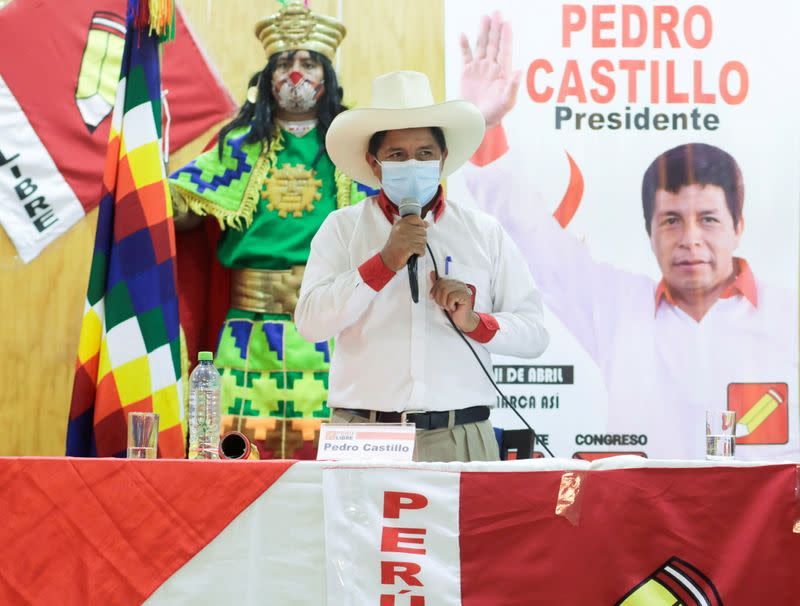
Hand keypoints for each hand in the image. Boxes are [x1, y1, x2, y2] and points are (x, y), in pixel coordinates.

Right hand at [380, 215, 428, 270]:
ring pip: (423, 240)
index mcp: (400, 223)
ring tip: (412, 249)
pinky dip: (420, 253)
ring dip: (420, 247)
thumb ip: (414, 226)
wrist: (387, 259)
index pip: (416, 218)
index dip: (420, 225)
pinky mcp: (408, 246)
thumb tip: (426, 223)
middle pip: (422, 230)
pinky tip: (413, 253)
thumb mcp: (402, 233)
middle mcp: (402, 228)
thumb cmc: (395, 247)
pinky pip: (422, 248)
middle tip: (412, 244)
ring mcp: (405, 237)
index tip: (417, 232)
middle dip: (421, 239)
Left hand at [429, 271, 479, 331]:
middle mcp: (459, 284)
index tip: (433, 297)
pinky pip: (451, 297)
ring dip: (443, 302)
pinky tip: (453, 308)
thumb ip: (438, 286)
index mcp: (454, 283)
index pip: (440, 280)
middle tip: (442, 305)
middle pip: (442, 285)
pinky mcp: (466, 296)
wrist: (463, 319)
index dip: (434, 290)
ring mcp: (463, 289)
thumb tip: (432, 273)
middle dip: (438, 297)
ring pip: (446, 291)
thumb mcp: (442, 297)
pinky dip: (449, 305)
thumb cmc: (454, 309)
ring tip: (447, 307)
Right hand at [460, 11, 520, 127]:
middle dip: (495, 28)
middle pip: (493, 44)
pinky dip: (464, 45)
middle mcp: (491, 67)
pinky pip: (466, 56)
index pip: (504, 50)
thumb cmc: (495, 113)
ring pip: (481, 46)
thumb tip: (519, 71)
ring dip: (483, 32)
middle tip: (496, 12)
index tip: (506, 23)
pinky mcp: (467, 72)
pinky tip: (463, 35)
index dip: (506, 37)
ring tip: (484, 17)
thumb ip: (513, 86)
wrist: (477, 120)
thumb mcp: (507, 102)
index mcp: (502, 72)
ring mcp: (479, 68)